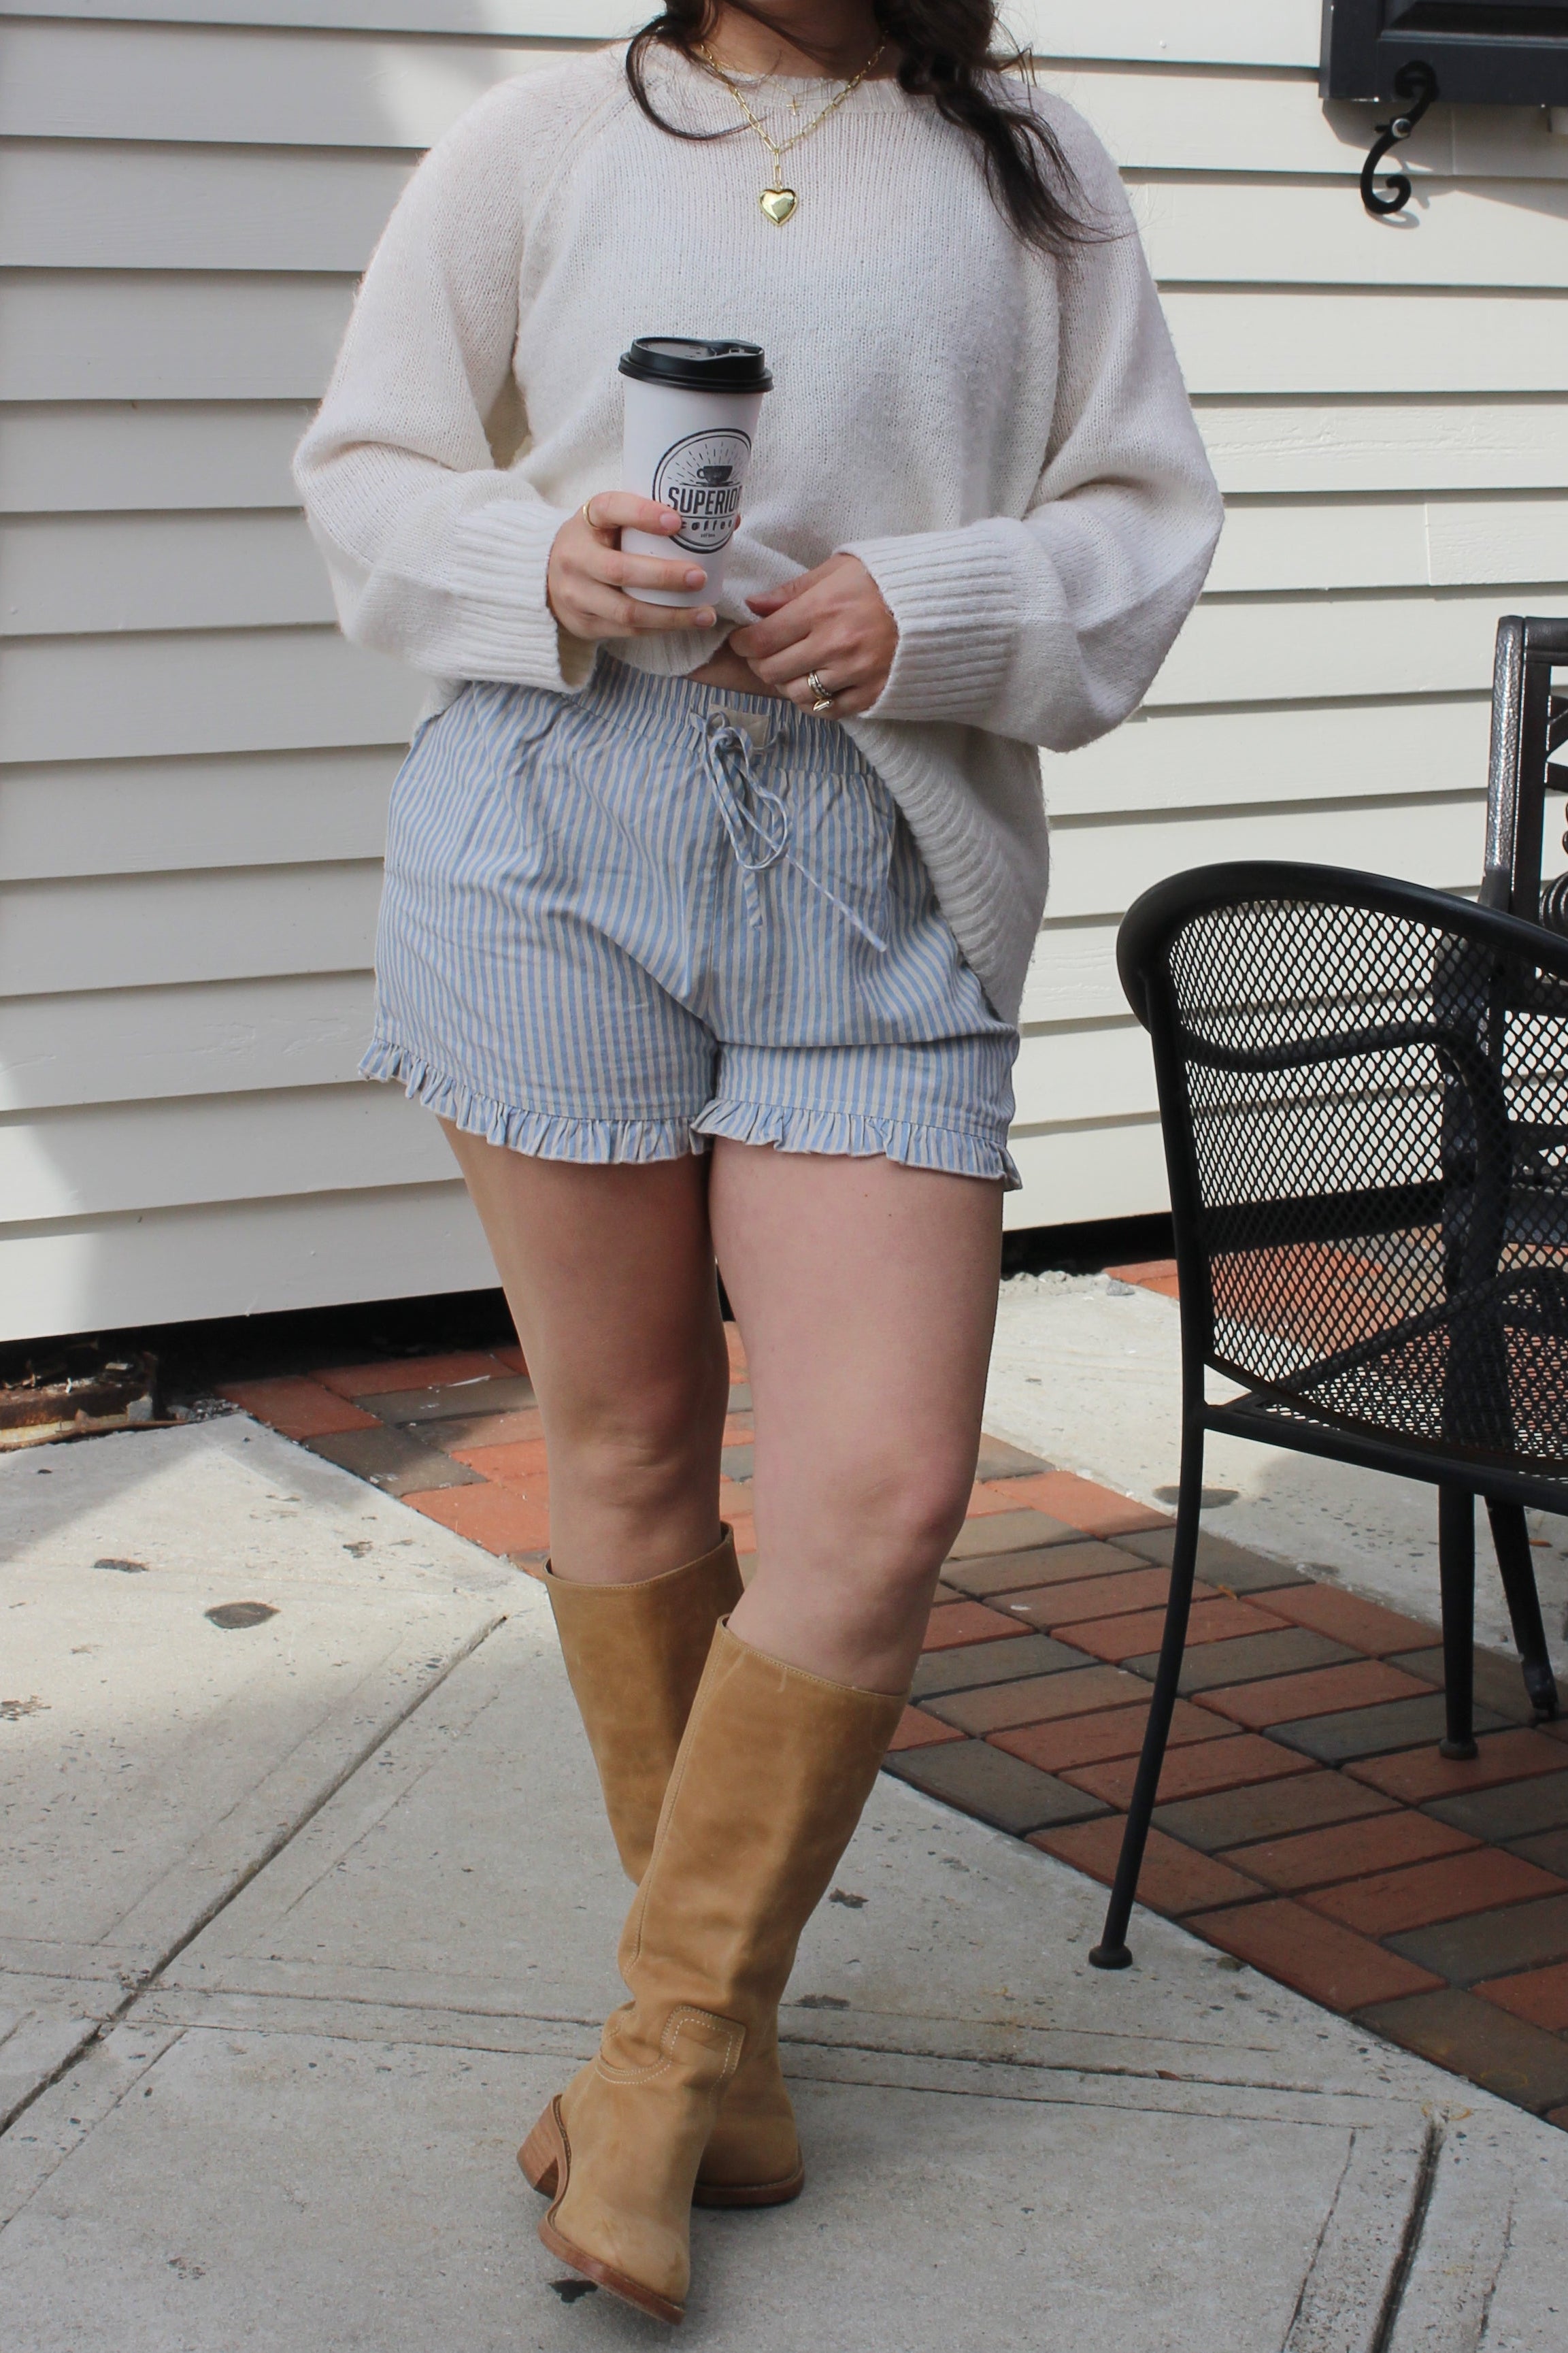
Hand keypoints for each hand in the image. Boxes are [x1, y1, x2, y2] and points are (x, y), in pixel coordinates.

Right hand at [546, 494, 715, 639]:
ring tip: (705, 614)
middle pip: (620, 571)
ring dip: (670, 615)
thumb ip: (655, 519)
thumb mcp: (612, 522)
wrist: (546, 575)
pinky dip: (659, 628)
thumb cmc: (597, 542)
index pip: (610, 509)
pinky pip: (627, 631)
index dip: (642, 514)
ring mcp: (576, 595)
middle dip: (664, 577)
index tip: (677, 521)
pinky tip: (684, 624)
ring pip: (626, 611)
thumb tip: (729, 521)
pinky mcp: (584, 624)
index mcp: (585, 522)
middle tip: (701, 577)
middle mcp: (575, 558)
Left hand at [727, 553, 897, 716]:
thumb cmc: (887, 581)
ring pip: (796, 695)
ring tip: (792, 669)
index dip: (742, 643)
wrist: (941, 604)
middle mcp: (836, 645)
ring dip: (786, 684)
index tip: (742, 640)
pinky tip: (815, 686)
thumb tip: (754, 606)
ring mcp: (855, 674)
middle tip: (764, 655)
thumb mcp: (840, 569)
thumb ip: (794, 590)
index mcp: (823, 609)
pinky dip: (814, 702)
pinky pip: (827, 710)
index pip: (762, 639)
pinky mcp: (872, 695)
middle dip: (760, 664)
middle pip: (773, 671)